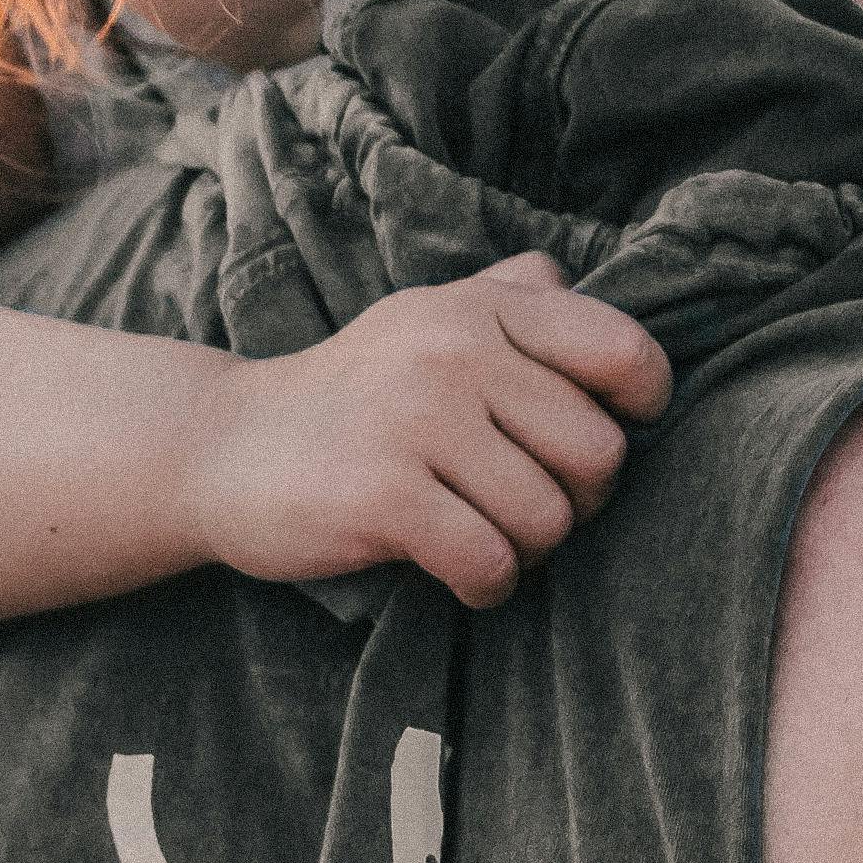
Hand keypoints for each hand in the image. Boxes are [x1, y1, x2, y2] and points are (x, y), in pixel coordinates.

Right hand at [188, 261, 670, 606]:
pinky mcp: (383, 494)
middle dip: (575, 500)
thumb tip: (575, 277)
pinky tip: (457, 572)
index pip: (624, 352)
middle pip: (598, 454)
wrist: (224, 446)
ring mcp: (417, 419)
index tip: (587, 437)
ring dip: (527, 550)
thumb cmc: (353, 395)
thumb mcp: (425, 320)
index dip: (638, 407)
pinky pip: (490, 563)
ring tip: (481, 535)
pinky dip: (486, 585)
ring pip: (550, 519)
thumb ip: (506, 295)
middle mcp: (455, 350)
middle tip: (521, 504)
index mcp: (482, 306)